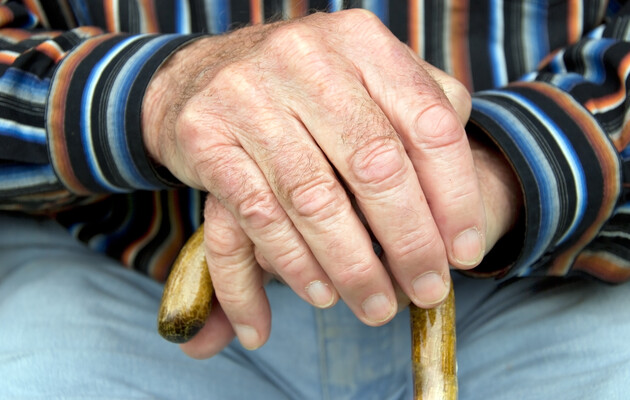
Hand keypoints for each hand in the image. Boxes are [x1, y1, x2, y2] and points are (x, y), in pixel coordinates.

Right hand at [143, 10, 483, 353]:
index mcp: (360, 41)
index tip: (464, 252)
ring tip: (374, 306)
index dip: (455, 197)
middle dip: (410, 241)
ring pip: (314, 199)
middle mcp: (304, 58)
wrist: (202, 75)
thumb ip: (418, 113)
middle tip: (427, 290)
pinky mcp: (204, 136)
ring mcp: (248, 94)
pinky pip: (258, 214)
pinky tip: (320, 292)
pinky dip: (293, 263)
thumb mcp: (366, 79)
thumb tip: (459, 199)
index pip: (430, 123)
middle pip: (376, 164)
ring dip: (352, 267)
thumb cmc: (304, 89)